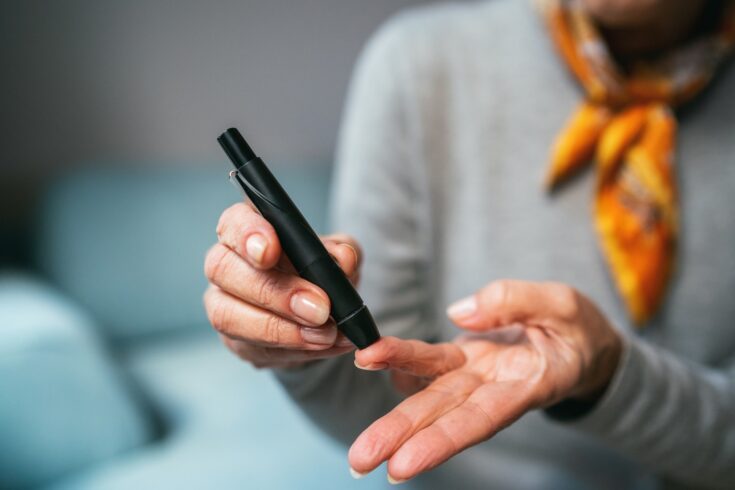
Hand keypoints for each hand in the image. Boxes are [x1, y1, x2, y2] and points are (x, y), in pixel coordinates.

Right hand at [204, 201, 361, 367]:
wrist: (317, 313)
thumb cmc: (318, 271)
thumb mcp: (338, 256)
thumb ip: (341, 253)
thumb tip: (343, 260)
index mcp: (246, 227)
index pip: (233, 221)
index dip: (247, 235)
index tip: (269, 251)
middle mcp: (225, 263)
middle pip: (224, 270)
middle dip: (274, 292)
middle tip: (319, 308)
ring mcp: (223, 303)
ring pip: (229, 315)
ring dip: (282, 330)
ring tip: (326, 334)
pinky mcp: (235, 341)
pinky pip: (254, 348)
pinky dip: (296, 350)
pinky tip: (326, 346)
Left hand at [348, 280, 621, 482]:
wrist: (580, 340)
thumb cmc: (577, 328)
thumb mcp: (563, 303)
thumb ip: (515, 300)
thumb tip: (459, 311)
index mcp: (526, 385)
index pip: (480, 417)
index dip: (442, 440)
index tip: (404, 462)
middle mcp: (493, 386)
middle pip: (443, 413)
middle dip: (400, 435)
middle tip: (360, 459)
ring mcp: (475, 374)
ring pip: (429, 393)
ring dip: (393, 417)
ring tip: (360, 444)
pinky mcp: (464, 358)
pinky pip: (429, 365)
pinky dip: (400, 367)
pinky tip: (374, 365)